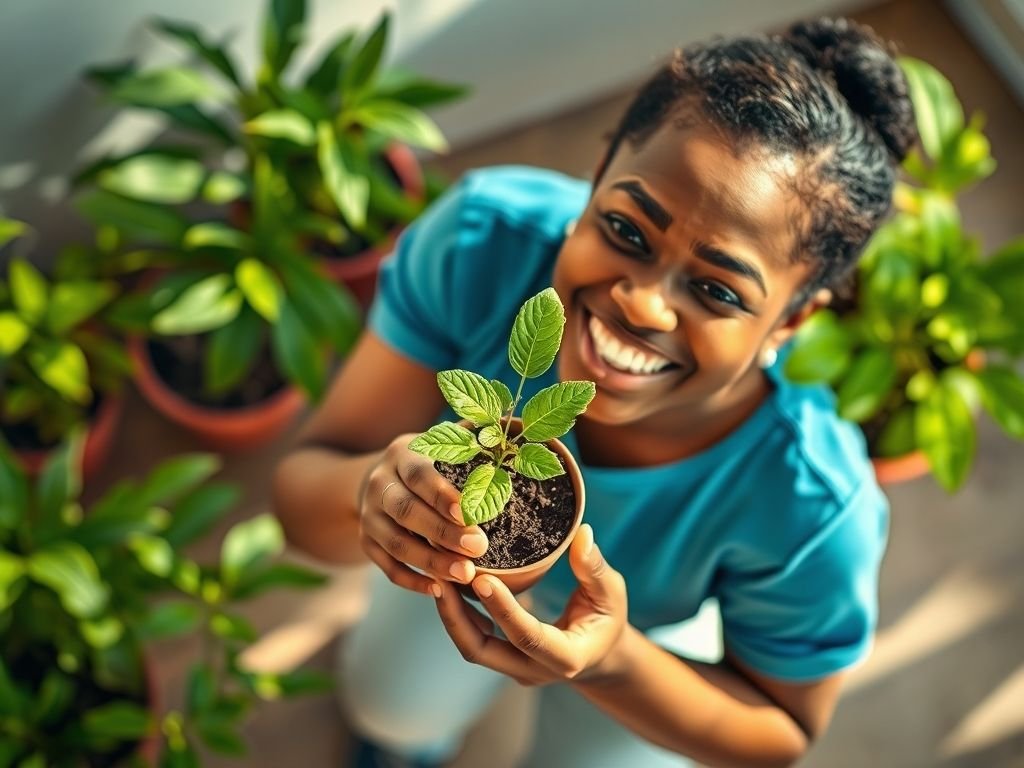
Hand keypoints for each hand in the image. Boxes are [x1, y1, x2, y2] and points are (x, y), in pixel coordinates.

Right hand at [360, 433, 488, 594]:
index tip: (470, 512)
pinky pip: (386, 566)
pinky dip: (412, 581)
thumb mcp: (444, 442)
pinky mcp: (366, 542)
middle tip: (478, 548)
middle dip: (442, 532)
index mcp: (402, 454)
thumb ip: (473, 438)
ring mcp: (370, 515)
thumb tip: (514, 427)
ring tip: (465, 575)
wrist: (381, 479)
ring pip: (395, 543)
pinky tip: (439, 591)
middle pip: (406, 511)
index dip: (442, 494)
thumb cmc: (431, 462)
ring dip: (430, 562)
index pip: (419, 474)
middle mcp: (379, 483)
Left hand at [434, 524, 627, 685]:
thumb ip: (595, 568)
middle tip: (441, 577)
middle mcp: (533, 669)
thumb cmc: (607, 620)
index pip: (527, 637)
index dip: (503, 610)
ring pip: (471, 646)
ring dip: (450, 613)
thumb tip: (583, 534)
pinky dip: (457, 613)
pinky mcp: (502, 657)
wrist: (599, 654)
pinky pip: (472, 637)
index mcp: (566, 658)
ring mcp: (514, 667)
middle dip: (456, 616)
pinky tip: (445, 582)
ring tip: (436, 574)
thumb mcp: (611, 593)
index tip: (481, 579)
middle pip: (482, 651)